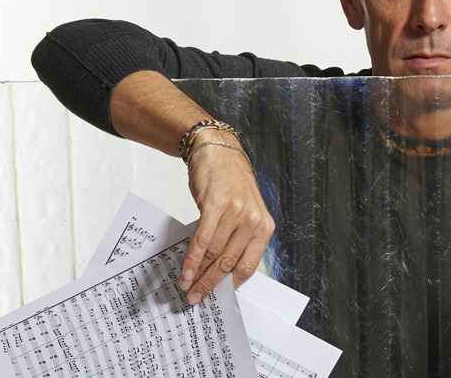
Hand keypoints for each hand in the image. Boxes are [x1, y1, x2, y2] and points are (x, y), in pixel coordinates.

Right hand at [178, 133, 274, 303]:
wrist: (218, 152)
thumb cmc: (230, 185)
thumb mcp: (245, 213)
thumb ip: (239, 239)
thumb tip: (221, 271)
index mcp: (265, 227)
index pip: (249, 266)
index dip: (232, 285)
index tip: (219, 297)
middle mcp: (253, 220)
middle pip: (229, 262)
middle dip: (211, 284)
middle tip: (197, 298)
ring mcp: (236, 212)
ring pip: (214, 253)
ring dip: (198, 274)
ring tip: (187, 286)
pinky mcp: (216, 205)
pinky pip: (203, 239)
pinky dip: (192, 258)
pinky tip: (185, 270)